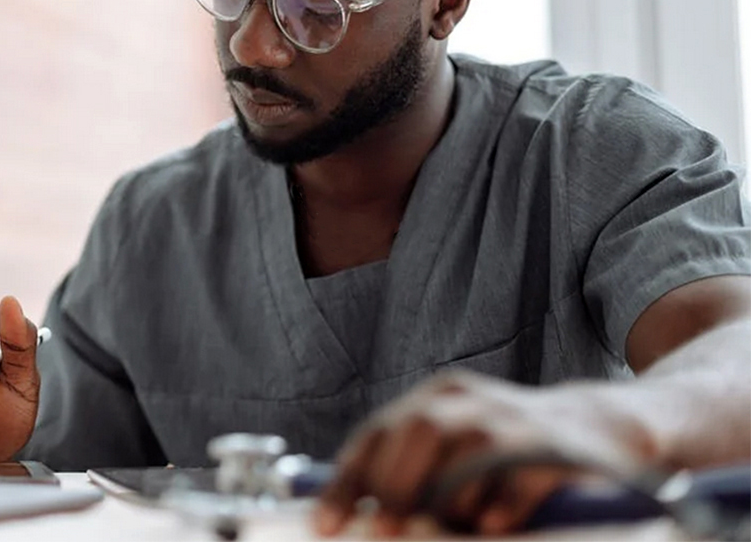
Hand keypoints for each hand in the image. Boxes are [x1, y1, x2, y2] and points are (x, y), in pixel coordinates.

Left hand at [314, 370, 655, 536]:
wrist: (600, 431)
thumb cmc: (508, 454)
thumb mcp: (454, 451)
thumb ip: (412, 476)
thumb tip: (364, 521)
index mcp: (435, 399)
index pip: (377, 433)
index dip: (348, 481)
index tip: (327, 525)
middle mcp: (470, 401)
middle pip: (419, 430)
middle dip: (394, 486)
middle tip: (384, 532)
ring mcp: (516, 420)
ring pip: (467, 449)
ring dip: (449, 497)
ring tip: (455, 524)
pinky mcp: (557, 450)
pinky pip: (520, 477)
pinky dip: (500, 505)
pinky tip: (491, 525)